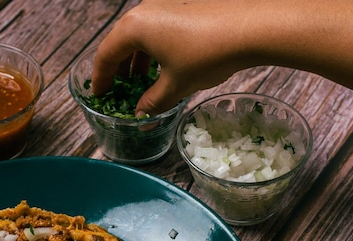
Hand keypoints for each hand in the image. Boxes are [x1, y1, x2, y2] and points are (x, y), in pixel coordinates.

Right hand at [92, 0, 248, 114]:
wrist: (253, 26)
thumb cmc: (207, 55)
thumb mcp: (175, 86)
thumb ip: (152, 104)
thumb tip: (141, 117)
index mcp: (134, 27)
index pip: (105, 55)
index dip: (100, 79)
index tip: (99, 95)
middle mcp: (145, 10)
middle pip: (121, 42)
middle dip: (118, 69)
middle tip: (118, 91)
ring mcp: (166, 3)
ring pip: (141, 35)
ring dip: (137, 60)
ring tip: (142, 83)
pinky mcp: (184, 4)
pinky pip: (159, 28)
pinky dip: (154, 49)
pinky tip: (165, 66)